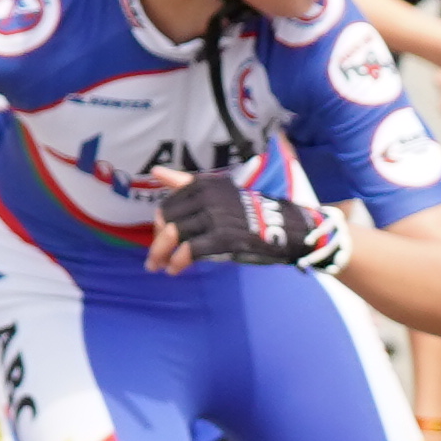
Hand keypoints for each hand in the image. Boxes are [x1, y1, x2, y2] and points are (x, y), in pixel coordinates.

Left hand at [146, 161, 347, 272]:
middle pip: (167, 221)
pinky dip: (178, 262)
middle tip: (155, 258)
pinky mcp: (223, 238)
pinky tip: (175, 270)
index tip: (160, 237)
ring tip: (157, 267)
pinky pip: (189, 251)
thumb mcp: (218, 193)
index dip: (159, 224)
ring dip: (161, 254)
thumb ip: (186, 183)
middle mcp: (208, 197)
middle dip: (157, 242)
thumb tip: (155, 170)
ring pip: (173, 235)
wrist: (286, 229)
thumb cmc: (250, 213)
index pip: (168, 205)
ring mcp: (216, 217)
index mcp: (205, 184)